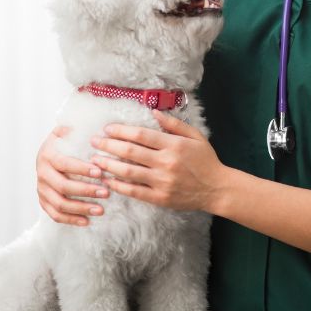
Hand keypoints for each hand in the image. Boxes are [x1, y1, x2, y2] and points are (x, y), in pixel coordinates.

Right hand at [36, 126, 109, 225]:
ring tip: (101, 210)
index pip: (64, 163)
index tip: (100, 172)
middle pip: (63, 186)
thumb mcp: (67, 131)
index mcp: (48, 154)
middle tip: (106, 193)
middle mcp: (42, 173)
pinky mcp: (44, 201)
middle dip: (86, 190)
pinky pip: (55, 215)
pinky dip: (71, 220)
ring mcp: (41, 189)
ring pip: (60, 204)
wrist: (48, 153)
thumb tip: (93, 128)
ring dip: (81, 208)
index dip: (81, 169)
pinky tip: (87, 221)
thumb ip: (76, 129)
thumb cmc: (64, 142)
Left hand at [90, 110, 226, 212]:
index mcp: (173, 145)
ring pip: (128, 172)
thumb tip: (153, 112)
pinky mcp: (160, 198)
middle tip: (93, 142)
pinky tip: (107, 180)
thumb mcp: (195, 137)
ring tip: (94, 160)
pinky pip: (134, 191)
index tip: (107, 129)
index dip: (121, 131)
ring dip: (108, 165)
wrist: (217, 189)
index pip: (140, 135)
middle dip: (108, 145)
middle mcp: (166, 163)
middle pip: (129, 152)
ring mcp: (162, 182)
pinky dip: (118, 186)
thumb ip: (174, 124)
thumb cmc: (206, 161)